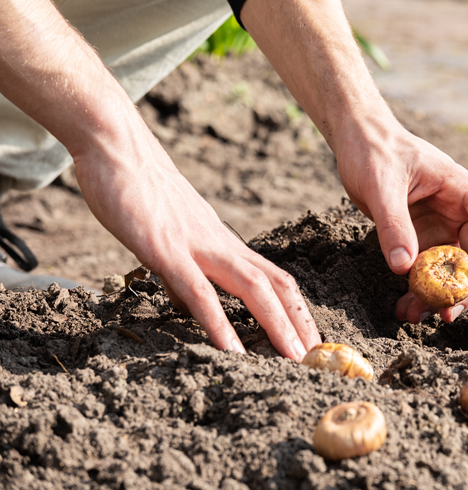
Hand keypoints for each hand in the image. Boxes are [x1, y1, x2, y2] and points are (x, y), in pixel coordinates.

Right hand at [0, 0, 320, 357]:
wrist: (116, 143)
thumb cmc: (138, 188)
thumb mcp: (168, 236)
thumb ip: (181, 271)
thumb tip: (188, 302)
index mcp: (222, 242)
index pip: (273, 278)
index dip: (296, 310)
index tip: (309, 339)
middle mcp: (220, 244)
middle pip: (275, 286)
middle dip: (299, 324)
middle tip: (316, 360)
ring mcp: (197, 246)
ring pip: (251, 288)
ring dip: (277, 326)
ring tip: (294, 360)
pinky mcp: (166, 250)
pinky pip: (199, 292)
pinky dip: (219, 323)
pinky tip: (232, 351)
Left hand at [334, 121, 467, 323]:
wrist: (356, 140)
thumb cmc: (373, 149)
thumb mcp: (381, 184)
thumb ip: (393, 224)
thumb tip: (404, 267)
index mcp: (459, 188)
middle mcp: (456, 209)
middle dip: (465, 287)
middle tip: (445, 312)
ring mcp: (439, 225)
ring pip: (452, 268)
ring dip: (439, 295)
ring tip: (415, 315)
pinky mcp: (420, 236)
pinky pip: (427, 269)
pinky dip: (419, 290)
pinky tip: (404, 307)